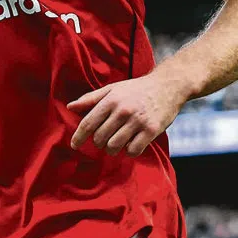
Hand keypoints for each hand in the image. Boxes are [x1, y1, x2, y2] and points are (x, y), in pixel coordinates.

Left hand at [68, 74, 184, 157]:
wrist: (167, 86)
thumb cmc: (137, 89)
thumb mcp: (113, 89)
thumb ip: (91, 99)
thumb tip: (70, 107)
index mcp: (111, 100)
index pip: (88, 123)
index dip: (79, 136)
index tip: (74, 145)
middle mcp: (123, 110)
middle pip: (100, 138)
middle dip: (99, 142)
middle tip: (104, 138)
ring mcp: (138, 121)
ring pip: (114, 146)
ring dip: (112, 149)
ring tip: (116, 143)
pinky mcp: (151, 130)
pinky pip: (133, 150)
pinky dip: (129, 151)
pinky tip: (131, 143)